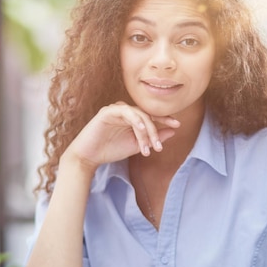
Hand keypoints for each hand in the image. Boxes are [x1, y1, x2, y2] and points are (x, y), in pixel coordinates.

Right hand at [64, 102, 179, 168]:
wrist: (89, 157)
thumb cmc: (111, 150)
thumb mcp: (137, 146)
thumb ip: (153, 138)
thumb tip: (173, 131)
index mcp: (132, 118)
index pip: (151, 115)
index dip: (165, 119)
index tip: (177, 125)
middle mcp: (125, 111)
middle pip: (147, 115)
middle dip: (156, 130)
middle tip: (159, 147)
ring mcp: (116, 110)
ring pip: (138, 114)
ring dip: (146, 130)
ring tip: (148, 146)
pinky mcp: (107, 112)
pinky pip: (125, 112)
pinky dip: (135, 119)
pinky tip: (141, 129)